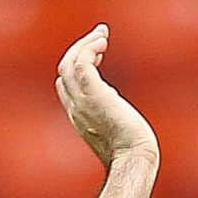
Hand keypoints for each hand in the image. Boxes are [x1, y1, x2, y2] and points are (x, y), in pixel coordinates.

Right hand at [55, 24, 158, 168]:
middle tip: (99, 39)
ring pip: (69, 63)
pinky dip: (89, 48)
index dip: (77, 67)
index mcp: (79, 119)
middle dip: (79, 50)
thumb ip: (109, 113)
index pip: (65, 85)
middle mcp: (76, 109)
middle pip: (64, 70)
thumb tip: (114, 99)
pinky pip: (82, 63)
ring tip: (102, 37)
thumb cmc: (132, 152)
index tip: (97, 56)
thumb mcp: (114, 130)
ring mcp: (82, 102)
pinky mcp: (93, 95)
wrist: (133, 160)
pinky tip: (102, 43)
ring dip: (84, 44)